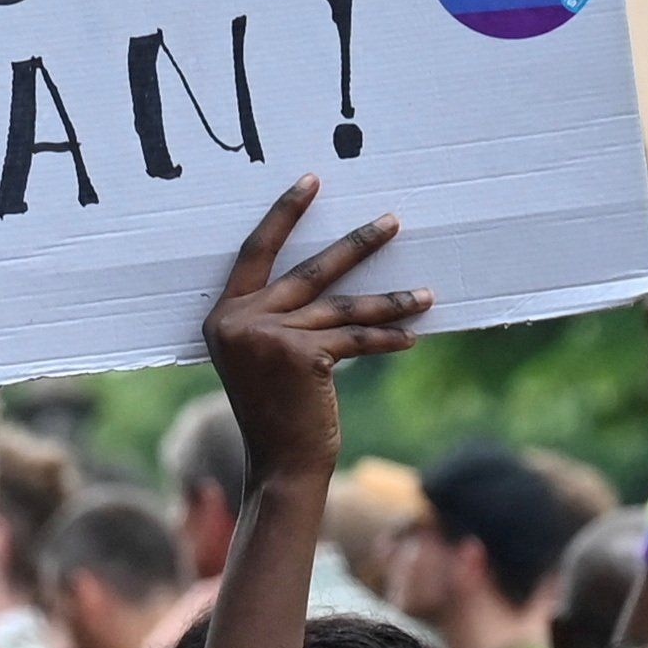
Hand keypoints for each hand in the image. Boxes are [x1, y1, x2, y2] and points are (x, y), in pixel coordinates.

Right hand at [200, 178, 426, 488]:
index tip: (312, 181)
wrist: (280, 465)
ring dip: (389, 298)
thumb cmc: (276, 414)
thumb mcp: (261, 359)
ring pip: (342, 307)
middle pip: (309, 270)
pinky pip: (356, 339)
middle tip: (392, 222)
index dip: (284, 214)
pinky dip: (387, 337)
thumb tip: (329, 283)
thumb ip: (276, 319)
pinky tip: (412, 334)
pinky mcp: (302, 356)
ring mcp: (269, 337)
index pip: (254, 251)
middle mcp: (240, 322)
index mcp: (223, 317)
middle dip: (357, 245)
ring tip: (425, 292)